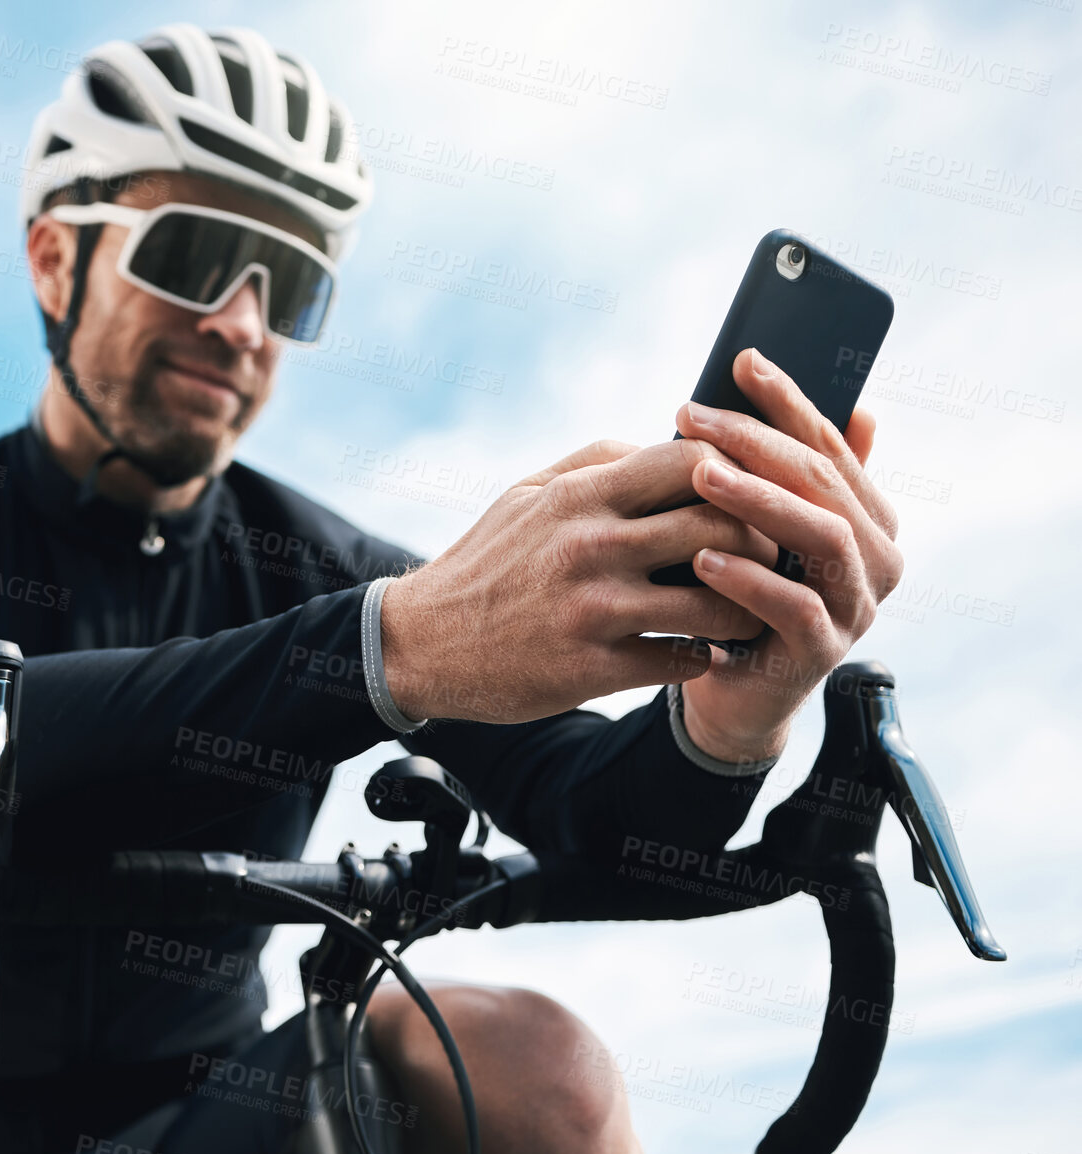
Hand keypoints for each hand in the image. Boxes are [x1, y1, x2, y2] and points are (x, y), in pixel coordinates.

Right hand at [379, 437, 778, 723]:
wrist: (423, 642)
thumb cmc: (488, 561)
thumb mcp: (529, 493)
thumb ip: (600, 462)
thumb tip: (673, 443)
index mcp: (580, 495)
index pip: (692, 461)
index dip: (738, 472)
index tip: (749, 493)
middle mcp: (590, 547)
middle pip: (720, 529)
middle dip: (761, 542)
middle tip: (770, 557)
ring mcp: (592, 611)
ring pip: (715, 604)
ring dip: (746, 610)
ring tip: (750, 611)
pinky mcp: (590, 670)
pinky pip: (681, 661)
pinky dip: (703, 658)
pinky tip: (703, 652)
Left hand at [673, 347, 903, 762]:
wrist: (727, 687)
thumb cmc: (737, 593)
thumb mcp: (757, 526)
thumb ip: (784, 473)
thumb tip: (847, 404)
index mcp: (866, 516)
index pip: (830, 443)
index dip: (787, 400)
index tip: (741, 361)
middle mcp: (876, 557)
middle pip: (823, 482)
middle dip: (757, 442)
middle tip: (692, 418)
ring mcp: (856, 606)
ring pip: (821, 536)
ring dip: (758, 501)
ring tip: (699, 476)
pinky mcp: (824, 651)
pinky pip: (795, 606)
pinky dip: (749, 579)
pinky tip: (702, 559)